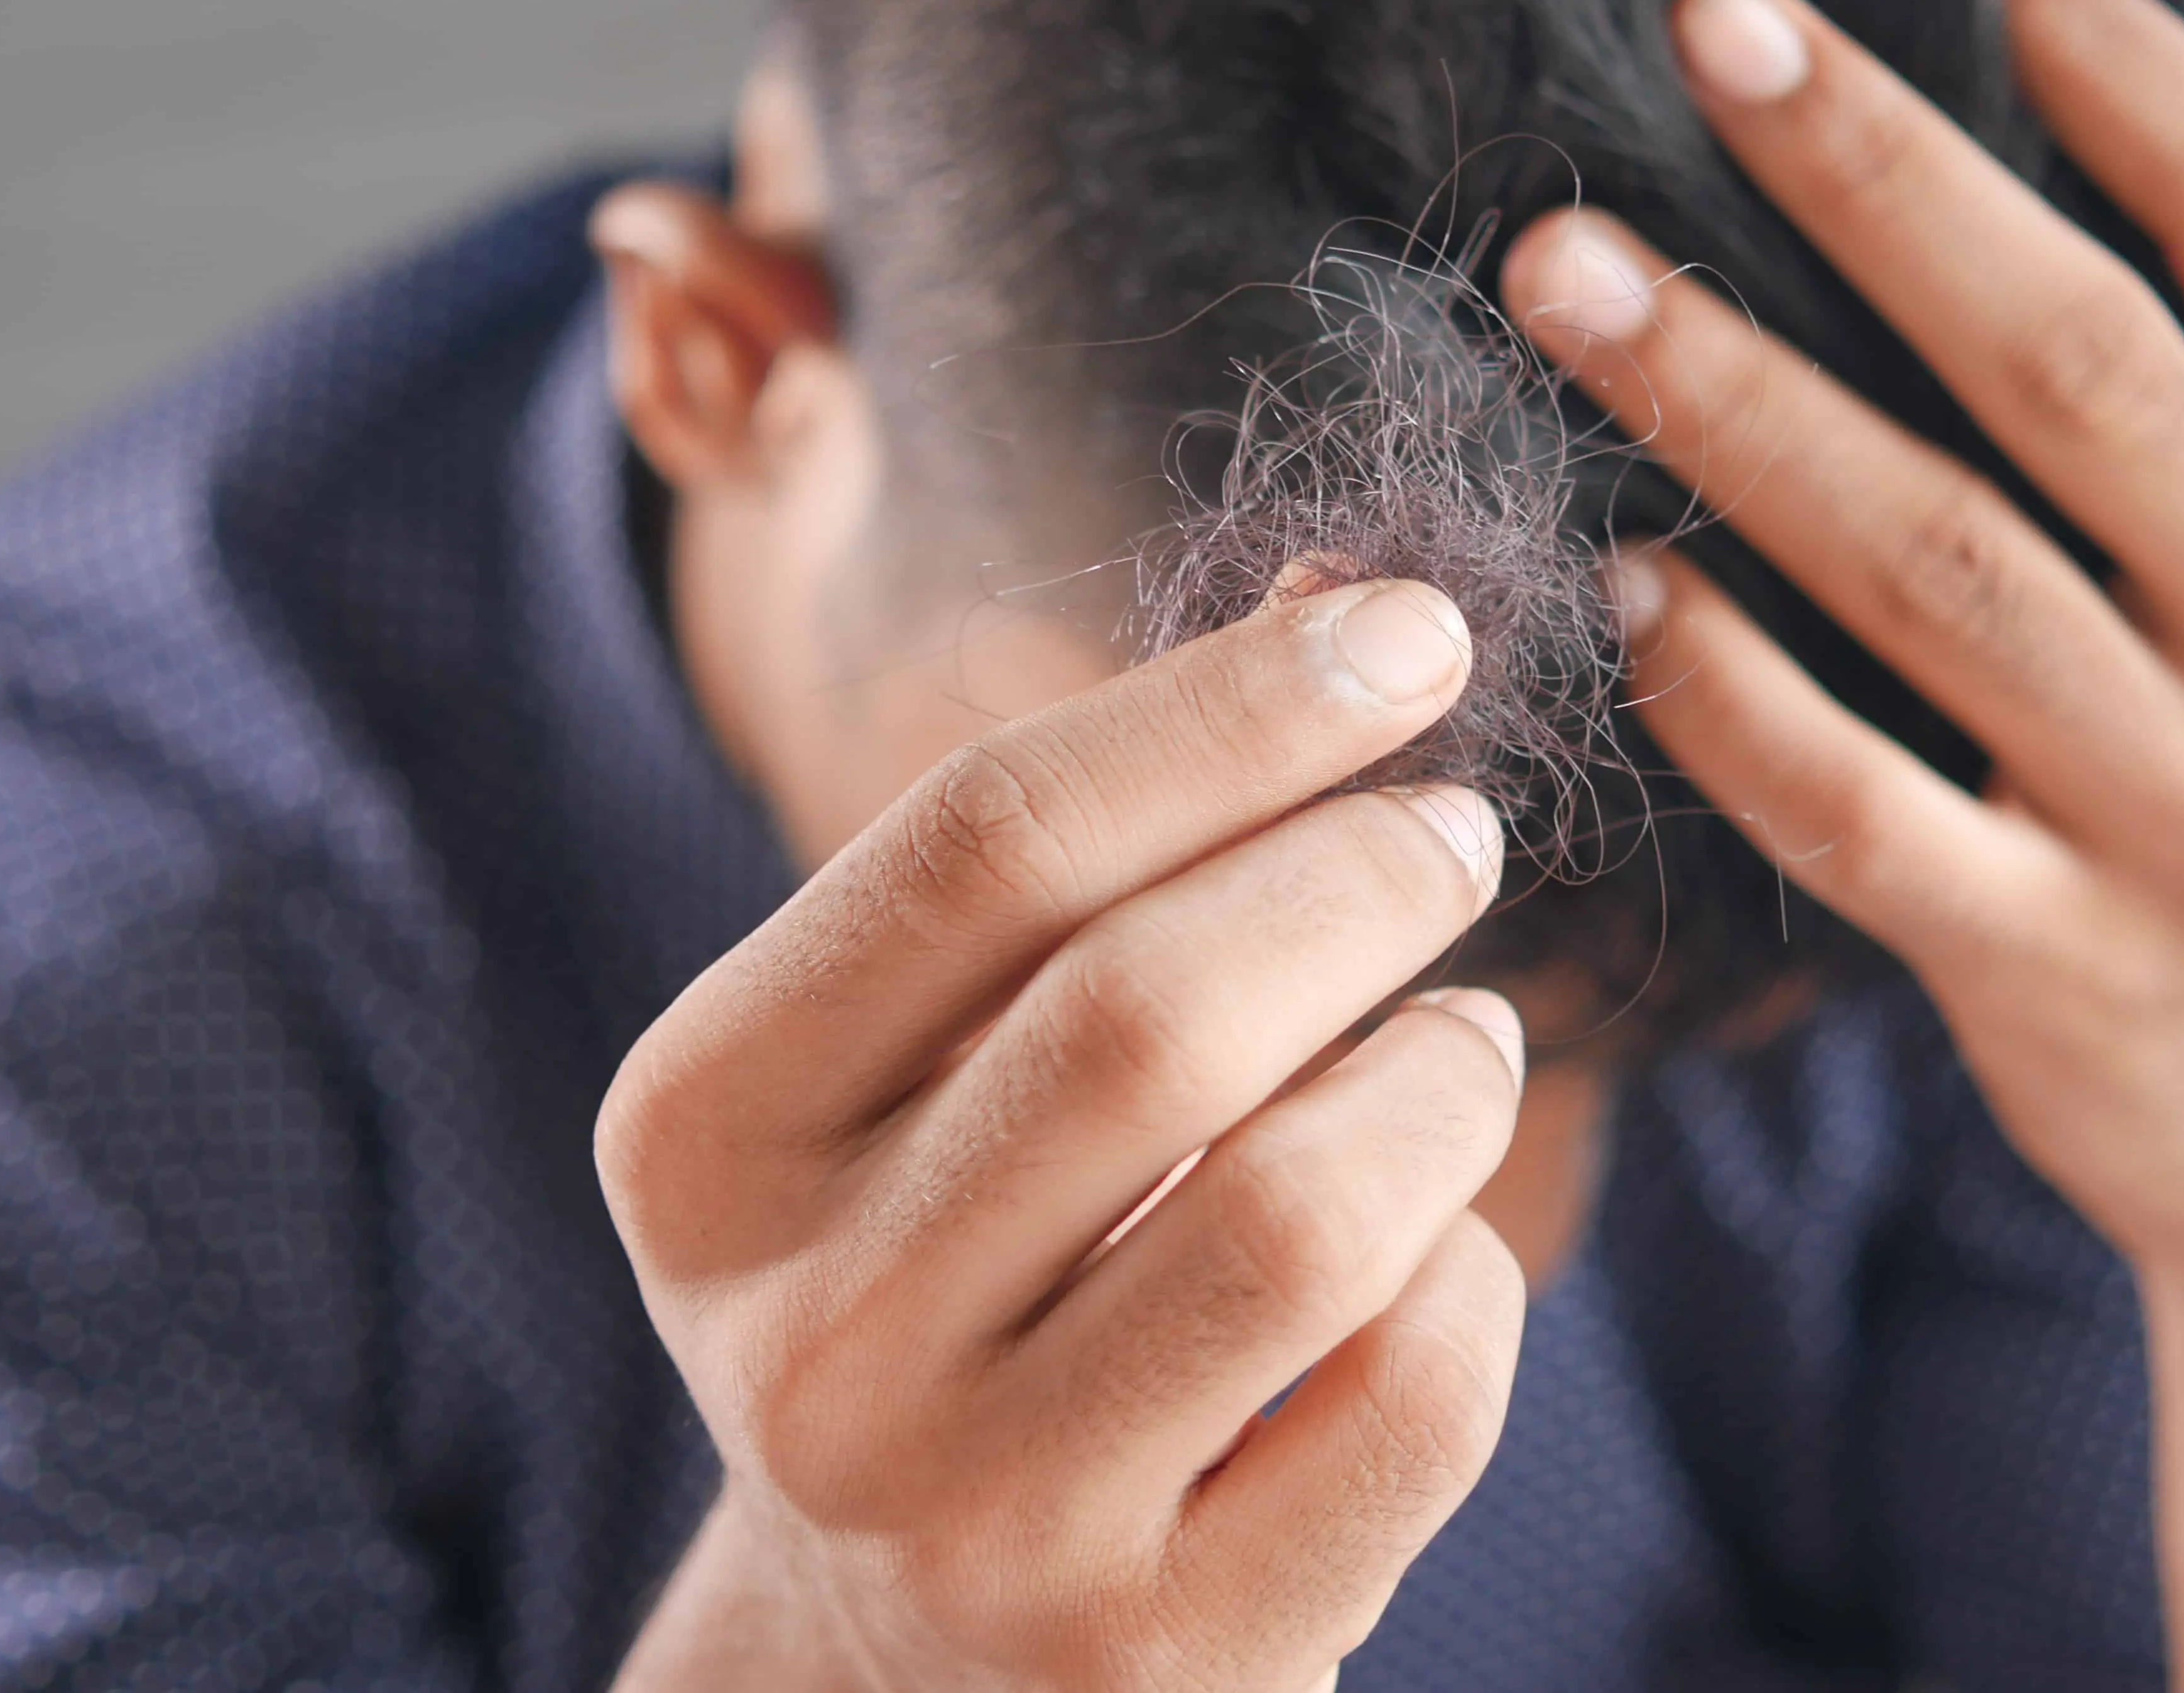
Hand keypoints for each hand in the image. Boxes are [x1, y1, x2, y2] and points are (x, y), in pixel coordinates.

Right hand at [598, 579, 1527, 1692]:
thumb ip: (1108, 845)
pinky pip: (1413, 1397)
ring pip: (1303, 1213)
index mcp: (707, 1137)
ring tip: (1466, 1038)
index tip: (1410, 632)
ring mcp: (977, 1526)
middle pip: (1146, 1011)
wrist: (899, 1659)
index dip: (1229, 709)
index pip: (983, 842)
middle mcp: (809, 1342)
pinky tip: (1437, 1248)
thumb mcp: (941, 1067)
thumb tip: (1354, 596)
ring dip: (1443, 1077)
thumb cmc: (954, 1275)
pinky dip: (1476, 1278)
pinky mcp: (1155, 1664)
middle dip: (1358, 874)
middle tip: (1453, 832)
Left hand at [1500, 0, 2183, 1689]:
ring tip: (1564, 272)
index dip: (2124, 60)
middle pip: (2075, 360)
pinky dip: (1728, 694)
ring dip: (1733, 403)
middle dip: (1875, 178)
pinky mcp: (2055, 968)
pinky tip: (1620, 577)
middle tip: (1700, 30)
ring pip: (1932, 567)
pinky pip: (1860, 810)